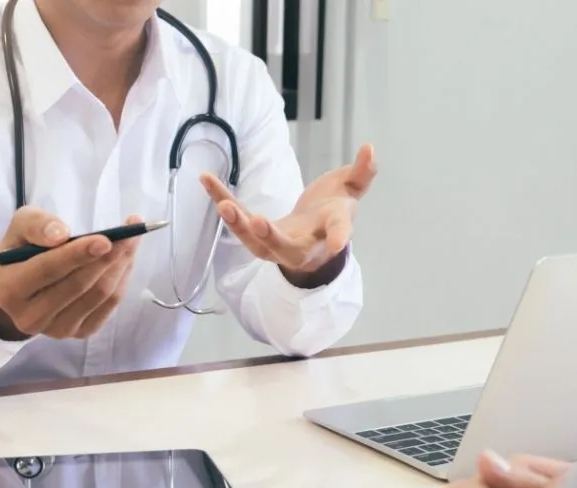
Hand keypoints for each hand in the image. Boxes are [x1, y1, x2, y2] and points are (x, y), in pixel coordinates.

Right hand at [0, 207, 141, 340]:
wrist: (19, 288)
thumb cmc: (20, 251)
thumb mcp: (20, 227)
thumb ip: (35, 225)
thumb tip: (61, 234)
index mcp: (10, 289)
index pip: (48, 270)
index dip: (78, 254)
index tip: (106, 239)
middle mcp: (31, 317)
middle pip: (79, 285)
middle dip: (108, 257)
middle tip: (130, 232)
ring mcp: (57, 330)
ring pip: (99, 296)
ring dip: (120, 266)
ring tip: (131, 240)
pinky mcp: (79, 333)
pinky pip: (109, 306)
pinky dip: (122, 280)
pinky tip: (125, 260)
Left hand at [200, 144, 377, 286]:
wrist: (313, 236)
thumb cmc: (334, 213)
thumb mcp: (351, 192)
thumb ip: (362, 173)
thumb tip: (371, 149)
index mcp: (329, 233)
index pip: (337, 234)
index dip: (338, 237)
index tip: (339, 243)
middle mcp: (301, 245)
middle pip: (285, 248)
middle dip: (272, 238)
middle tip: (259, 223)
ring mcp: (275, 244)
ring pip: (254, 240)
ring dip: (237, 223)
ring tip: (222, 203)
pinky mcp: (254, 233)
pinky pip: (236, 218)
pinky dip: (220, 199)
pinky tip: (205, 178)